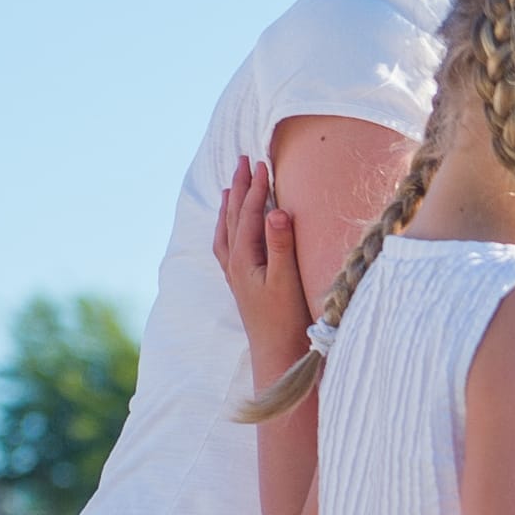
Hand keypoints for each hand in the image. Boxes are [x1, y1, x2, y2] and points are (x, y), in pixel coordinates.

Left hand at [213, 156, 313, 369]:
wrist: (276, 353)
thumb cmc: (285, 319)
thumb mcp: (287, 280)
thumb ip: (281, 244)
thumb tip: (276, 211)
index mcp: (244, 258)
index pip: (248, 214)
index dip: (256, 188)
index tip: (262, 163)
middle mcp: (234, 263)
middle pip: (232, 216)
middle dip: (239, 187)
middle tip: (243, 160)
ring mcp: (235, 273)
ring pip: (227, 230)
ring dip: (231, 205)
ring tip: (232, 186)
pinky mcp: (241, 283)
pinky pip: (228, 246)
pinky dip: (228, 228)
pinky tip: (232, 229)